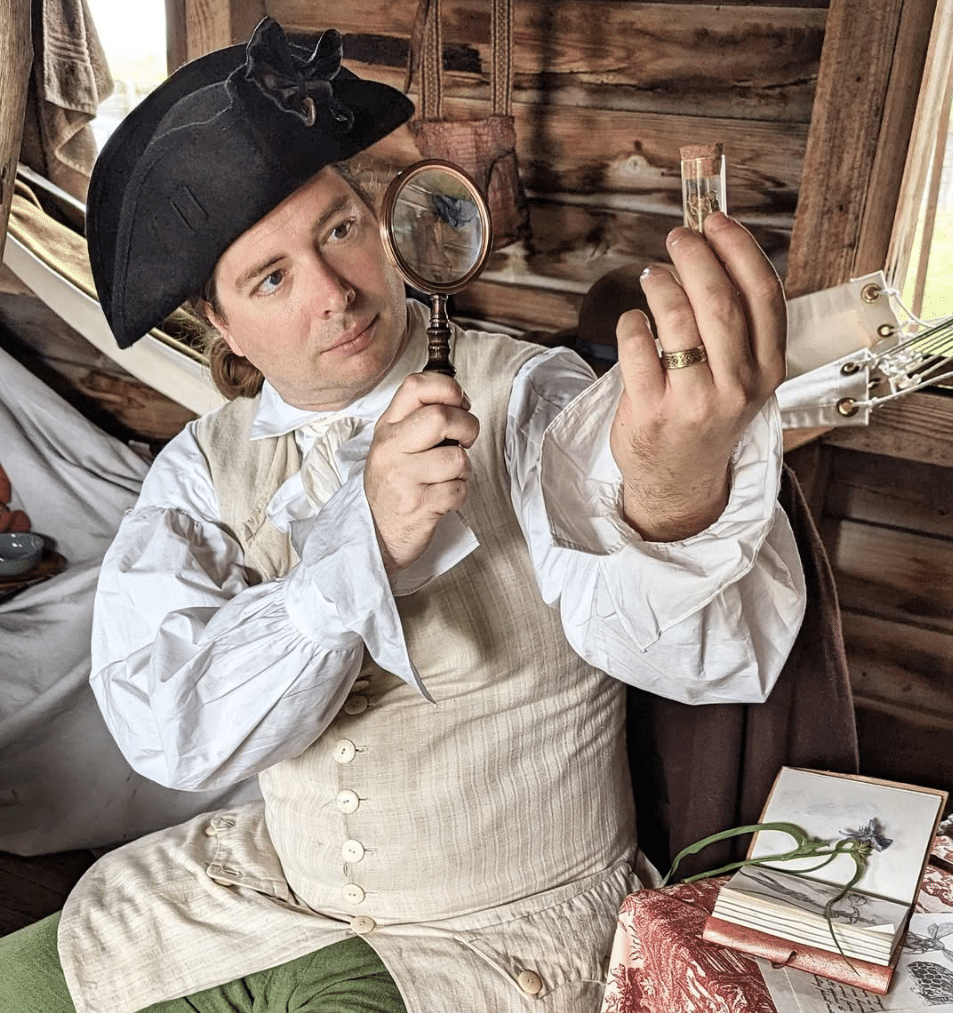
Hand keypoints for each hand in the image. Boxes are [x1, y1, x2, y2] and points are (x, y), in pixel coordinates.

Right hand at [365, 372, 478, 572]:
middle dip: (468, 426)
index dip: (448, 389)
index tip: (459, 404)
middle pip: (441, 417)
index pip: (416, 386)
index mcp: (388, 427)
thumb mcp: (395, 445)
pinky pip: (459, 490)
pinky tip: (444, 498)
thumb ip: (419, 419)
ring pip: (457, 458)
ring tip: (448, 477)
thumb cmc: (393, 486)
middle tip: (465, 440)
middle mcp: (391, 449)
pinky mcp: (419, 506)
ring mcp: (403, 478)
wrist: (375, 534)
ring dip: (464, 469)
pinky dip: (460, 495)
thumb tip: (458, 399)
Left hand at [609, 212, 786, 541]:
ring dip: (660, 284)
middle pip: (719, 300)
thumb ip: (735, 324)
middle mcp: (737, 386)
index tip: (717, 222)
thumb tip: (708, 249)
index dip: (739, 249)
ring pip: (677, 319)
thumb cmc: (707, 416)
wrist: (680, 482)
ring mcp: (694, 401)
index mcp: (767, 369)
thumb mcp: (741, 377)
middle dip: (695, 256)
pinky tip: (634, 320)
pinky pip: (637, 346)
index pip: (764, 294)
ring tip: (652, 275)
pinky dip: (632, 322)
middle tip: (678, 237)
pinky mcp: (652, 411)